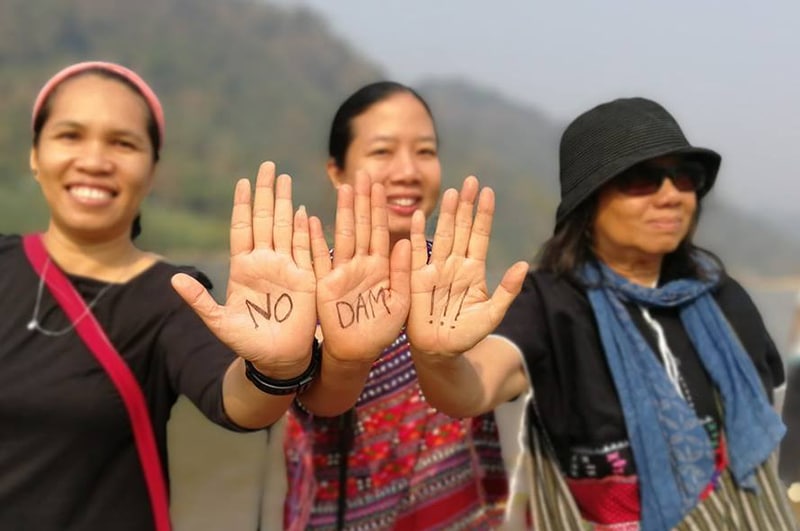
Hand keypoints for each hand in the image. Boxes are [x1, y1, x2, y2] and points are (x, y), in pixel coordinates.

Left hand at [171, 162, 317, 378]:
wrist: (276, 359)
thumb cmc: (246, 342)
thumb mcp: (218, 321)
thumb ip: (198, 299)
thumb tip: (172, 279)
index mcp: (243, 267)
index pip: (242, 228)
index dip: (243, 205)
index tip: (243, 181)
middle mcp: (265, 261)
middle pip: (266, 219)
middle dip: (267, 192)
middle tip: (268, 166)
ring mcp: (287, 267)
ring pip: (286, 227)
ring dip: (285, 202)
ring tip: (285, 178)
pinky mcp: (306, 278)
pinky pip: (306, 249)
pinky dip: (305, 230)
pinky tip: (304, 211)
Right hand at [313, 170, 410, 362]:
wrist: (358, 353)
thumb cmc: (382, 331)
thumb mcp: (400, 303)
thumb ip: (403, 273)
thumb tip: (406, 242)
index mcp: (381, 267)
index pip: (381, 231)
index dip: (381, 208)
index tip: (380, 183)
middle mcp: (361, 264)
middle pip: (362, 226)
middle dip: (362, 200)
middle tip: (362, 173)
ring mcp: (342, 272)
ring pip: (343, 236)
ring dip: (343, 212)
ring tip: (344, 187)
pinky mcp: (325, 285)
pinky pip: (317, 259)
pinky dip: (311, 241)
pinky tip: (309, 219)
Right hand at [406, 176, 527, 356]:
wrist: (441, 351)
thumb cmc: (467, 333)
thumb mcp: (492, 314)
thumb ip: (507, 290)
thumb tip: (525, 265)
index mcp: (473, 269)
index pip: (479, 235)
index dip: (483, 214)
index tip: (489, 192)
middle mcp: (455, 263)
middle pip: (461, 228)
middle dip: (466, 205)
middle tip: (471, 180)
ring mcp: (435, 268)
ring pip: (442, 234)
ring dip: (445, 214)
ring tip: (451, 192)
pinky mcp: (416, 278)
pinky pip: (416, 253)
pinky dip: (416, 235)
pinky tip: (416, 216)